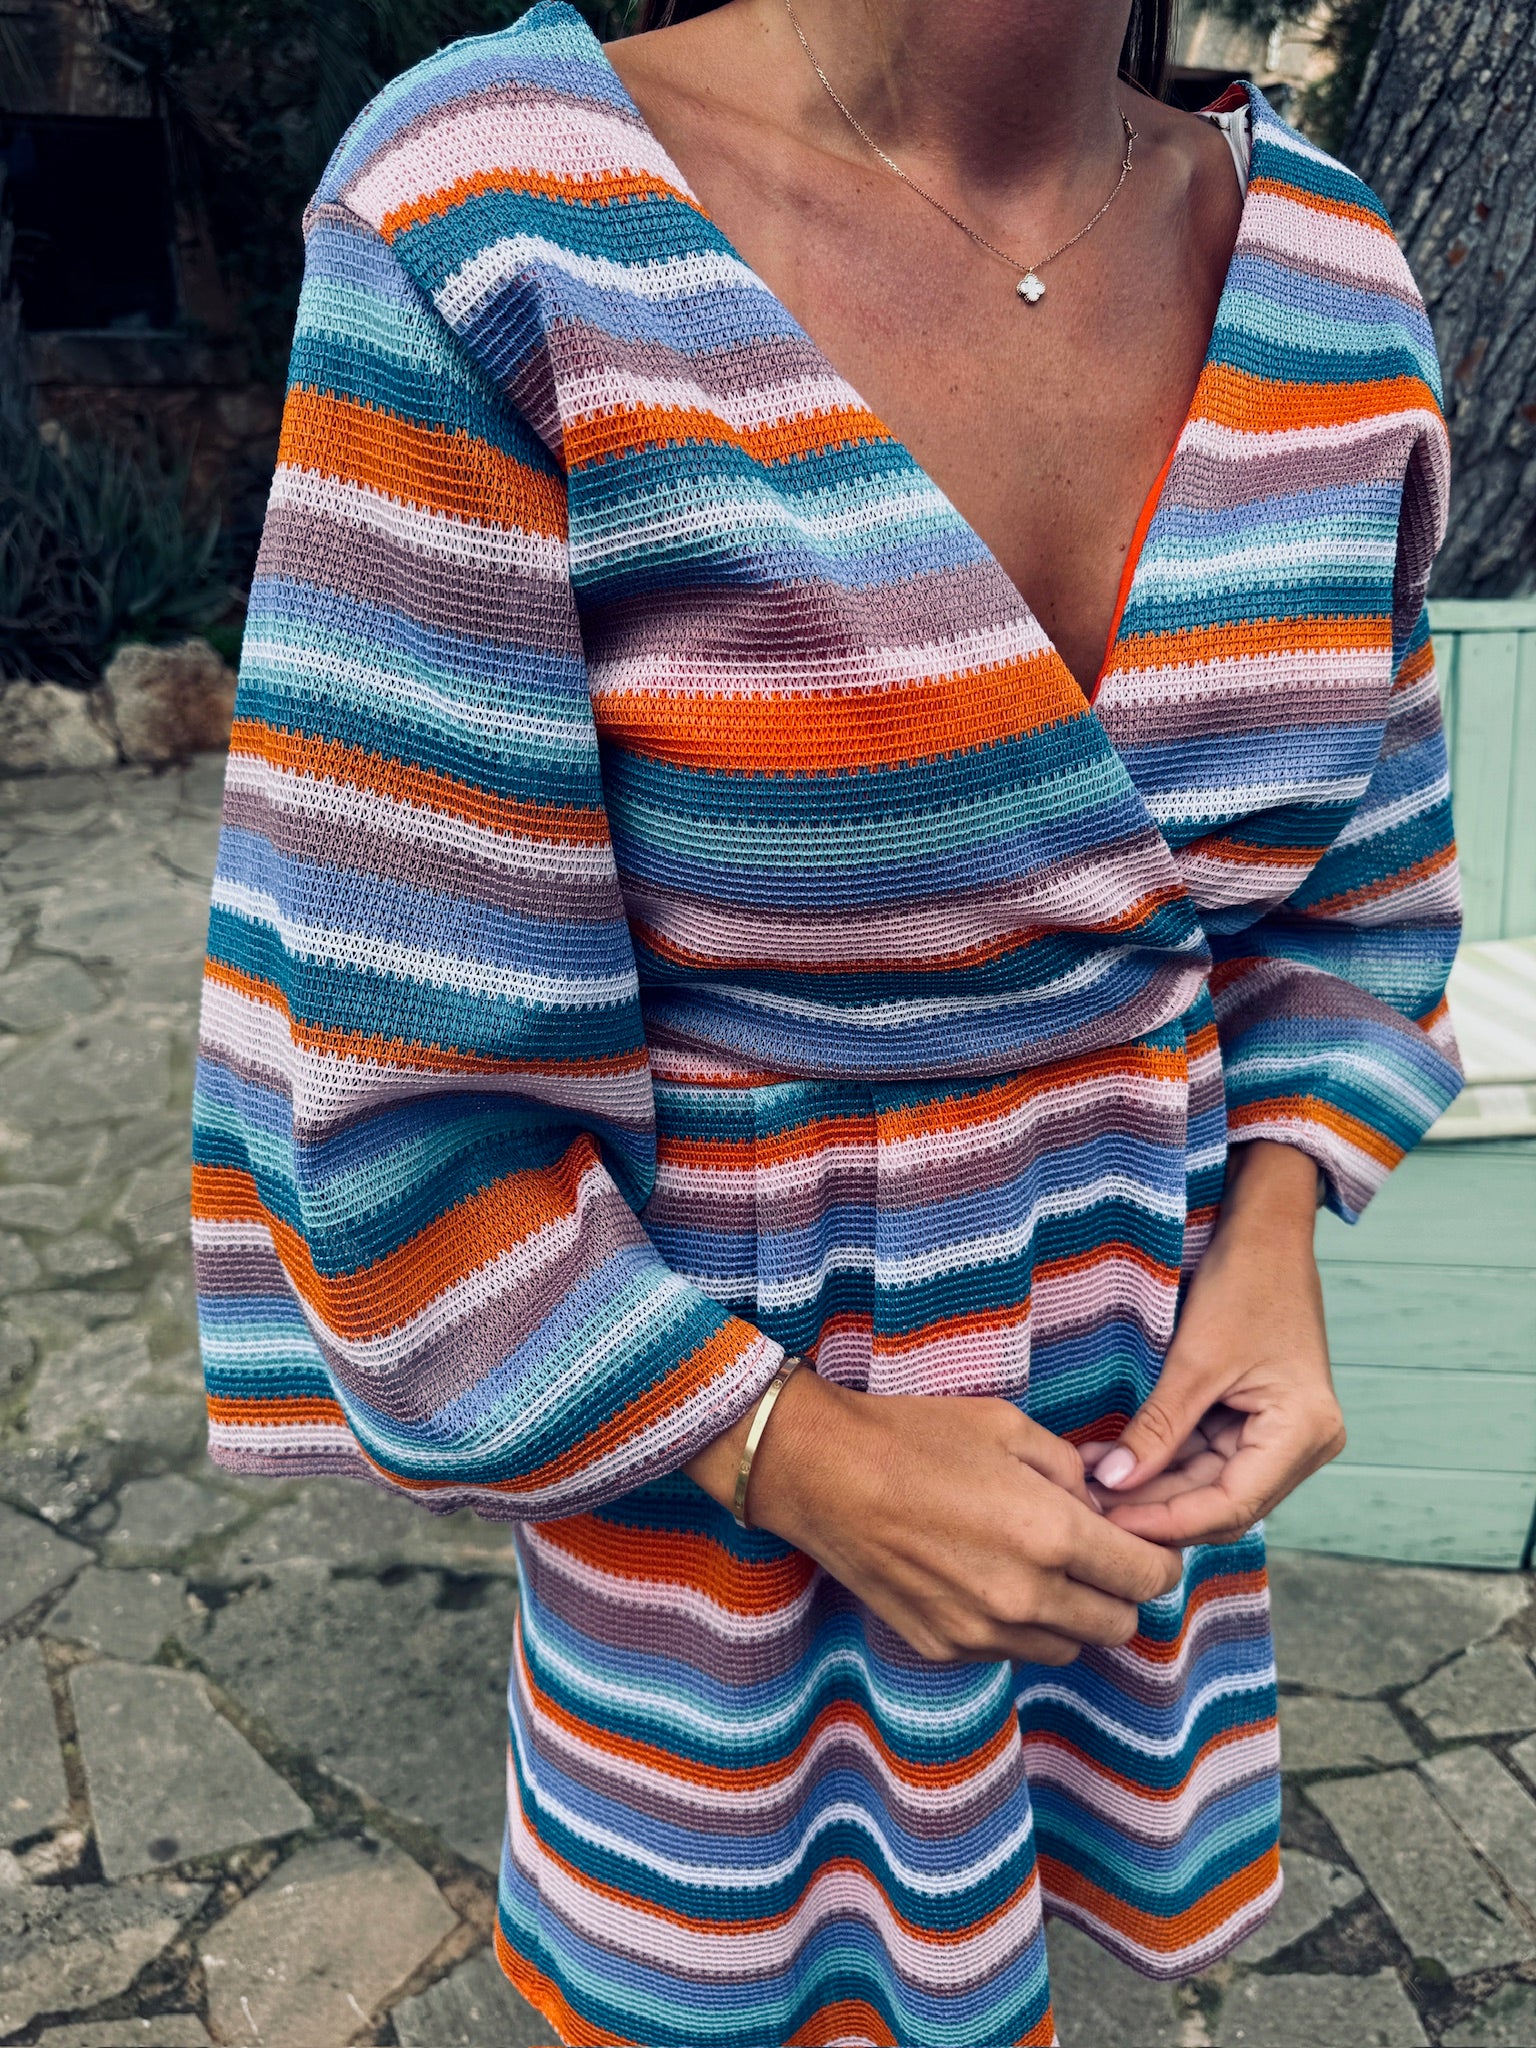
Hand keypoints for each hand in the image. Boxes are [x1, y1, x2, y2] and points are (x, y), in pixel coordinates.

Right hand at [686, 1373, 1183, 1665]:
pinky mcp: (945, 1648)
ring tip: (1043, 1567)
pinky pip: (1012, 1651)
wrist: (821, 1474)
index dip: (1158, 1558)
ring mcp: (981, 1631)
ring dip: (1074, 1615)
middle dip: (1121, 1590)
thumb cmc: (914, 1437)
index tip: (1144, 1542)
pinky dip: (1020, 1626)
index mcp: (1049, 1534)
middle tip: (1098, 1554)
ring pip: (1069, 1647)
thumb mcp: (1008, 1427)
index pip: (1148, 1577)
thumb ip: (1071, 1470)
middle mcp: (1024, 1596)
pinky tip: (991, 1580)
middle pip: (1119, 1624)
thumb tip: (1103, 1502)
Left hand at [1082, 1140, 1345, 1544]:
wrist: (1265, 1231)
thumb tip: (1113, 1484)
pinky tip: (1112, 1461)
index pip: (1231, 1506)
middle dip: (1153, 1506)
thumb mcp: (1195, 1360)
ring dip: (1151, 1485)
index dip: (1167, 1521)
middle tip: (1086, 1506)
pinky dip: (1161, 1460)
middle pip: (1219, 1502)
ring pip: (1207, 1484)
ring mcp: (1281, 1435)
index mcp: (1304, 1433)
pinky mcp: (1256, 1421)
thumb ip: (1157, 1430)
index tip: (1108, 1527)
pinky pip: (1205, 1456)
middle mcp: (1303, 1445)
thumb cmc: (1244, 1283)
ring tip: (1088, 1482)